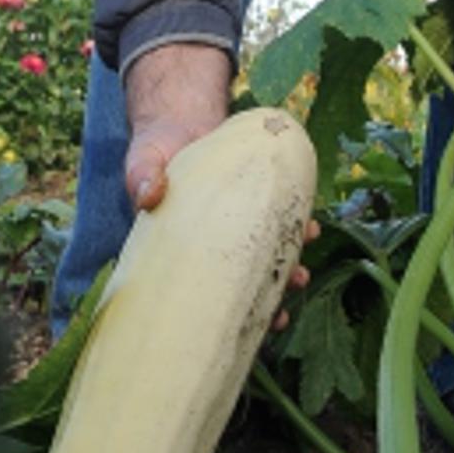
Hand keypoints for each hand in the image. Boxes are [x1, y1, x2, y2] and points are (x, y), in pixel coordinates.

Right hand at [123, 41, 313, 328]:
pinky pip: (280, 221)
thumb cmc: (156, 149)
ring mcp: (239, 222)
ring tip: (303, 273)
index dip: (220, 315)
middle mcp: (213, 242)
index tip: (238, 333)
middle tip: (282, 311)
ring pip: (264, 257)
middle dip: (261, 301)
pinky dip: (296, 227)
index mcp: (183, 248)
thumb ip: (143, 175)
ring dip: (285, 268)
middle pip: (239, 282)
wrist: (183, 119)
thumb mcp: (143, 159)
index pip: (200, 289)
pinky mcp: (258, 199)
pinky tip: (310, 228)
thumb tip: (148, 195)